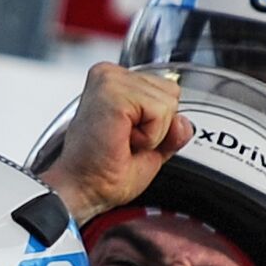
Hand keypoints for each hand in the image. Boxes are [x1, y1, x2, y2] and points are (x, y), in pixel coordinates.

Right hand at [41, 63, 193, 221]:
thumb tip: (184, 122)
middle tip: (125, 142)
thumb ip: (172, 130)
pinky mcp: (113, 92)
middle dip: (158, 126)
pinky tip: (122, 140)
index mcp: (115, 82)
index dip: (159, 124)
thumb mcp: (152, 148)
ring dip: (152, 133)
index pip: (167, 90)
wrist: (82, 190)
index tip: (128, 139)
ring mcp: (109, 80)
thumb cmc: (103, 172)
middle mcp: (110, 76)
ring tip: (122, 141)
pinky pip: (160, 111)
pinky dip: (149, 135)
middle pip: (171, 92)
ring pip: (168, 102)